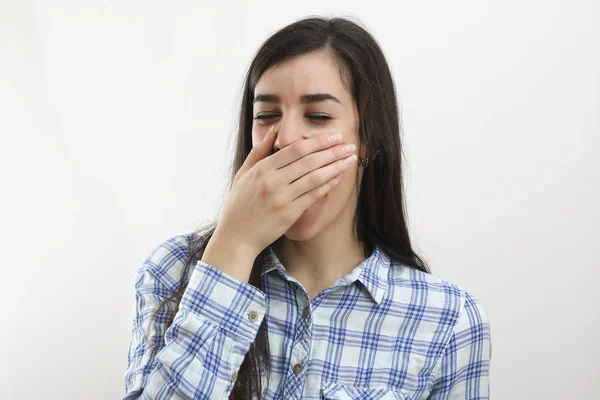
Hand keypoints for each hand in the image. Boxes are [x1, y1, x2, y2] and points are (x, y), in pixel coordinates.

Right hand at [216, 125, 356, 259]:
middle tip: (348, 144)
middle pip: (309, 160)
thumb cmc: (239, 205)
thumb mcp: (243, 174)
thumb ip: (259, 151)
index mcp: (262, 169)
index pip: (295, 149)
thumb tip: (274, 131)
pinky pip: (314, 195)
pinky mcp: (290, 213)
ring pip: (315, 177)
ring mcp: (282, 198)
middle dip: (332, 151)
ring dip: (336, 166)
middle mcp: (273, 181)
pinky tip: (339, 176)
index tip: (334, 136)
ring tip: (351, 158)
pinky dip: (329, 184)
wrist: (236, 237)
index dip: (317, 141)